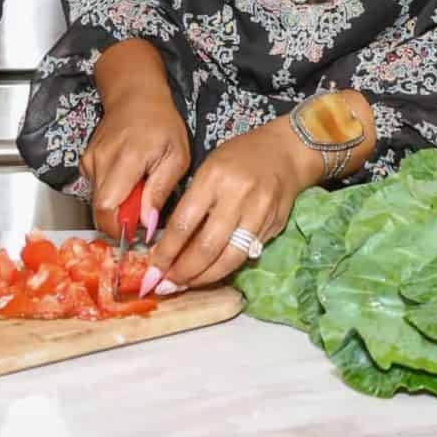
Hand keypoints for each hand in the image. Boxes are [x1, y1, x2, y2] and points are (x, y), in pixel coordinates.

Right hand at [81, 62, 189, 244]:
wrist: (135, 95)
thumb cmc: (161, 123)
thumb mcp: (176, 156)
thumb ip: (160, 191)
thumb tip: (147, 223)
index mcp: (126, 160)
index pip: (107, 207)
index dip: (118, 228)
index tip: (136, 231)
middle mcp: (101, 161)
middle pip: (100, 209)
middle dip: (120, 219)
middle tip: (142, 211)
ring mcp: (90, 161)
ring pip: (97, 201)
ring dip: (117, 205)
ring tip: (138, 190)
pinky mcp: (86, 162)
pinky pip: (96, 189)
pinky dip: (111, 192)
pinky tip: (127, 180)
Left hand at [142, 119, 313, 294]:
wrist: (284, 151)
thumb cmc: (238, 157)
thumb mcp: (208, 169)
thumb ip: (192, 203)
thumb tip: (170, 243)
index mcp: (212, 178)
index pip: (184, 223)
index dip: (166, 251)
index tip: (152, 269)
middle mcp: (236, 197)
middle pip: (206, 247)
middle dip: (183, 272)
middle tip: (166, 285)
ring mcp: (258, 214)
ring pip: (229, 258)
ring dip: (204, 278)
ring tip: (185, 285)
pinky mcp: (274, 227)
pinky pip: (247, 255)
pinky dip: (226, 268)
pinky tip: (211, 273)